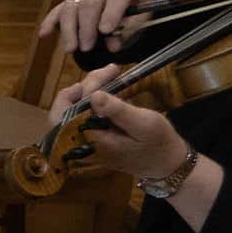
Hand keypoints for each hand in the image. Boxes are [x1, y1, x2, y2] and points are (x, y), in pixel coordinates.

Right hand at [37, 0, 153, 54]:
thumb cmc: (135, 8)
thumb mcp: (140, 19)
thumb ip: (127, 31)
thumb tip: (112, 46)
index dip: (111, 13)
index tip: (106, 31)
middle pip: (89, 3)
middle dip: (86, 27)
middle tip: (86, 47)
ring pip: (71, 7)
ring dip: (69, 30)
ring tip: (71, 49)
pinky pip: (58, 9)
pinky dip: (50, 22)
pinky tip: (44, 34)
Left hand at [48, 64, 186, 180]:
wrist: (166, 163)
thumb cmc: (157, 143)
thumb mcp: (143, 124)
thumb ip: (117, 111)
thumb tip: (94, 95)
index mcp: (90, 141)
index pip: (65, 114)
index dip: (75, 92)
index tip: (98, 76)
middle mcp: (83, 142)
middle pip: (69, 108)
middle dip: (88, 85)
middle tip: (112, 70)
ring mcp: (88, 139)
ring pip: (78, 109)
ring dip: (93, 89)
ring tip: (112, 73)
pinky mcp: (96, 135)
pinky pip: (88, 114)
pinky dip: (97, 98)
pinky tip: (112, 86)